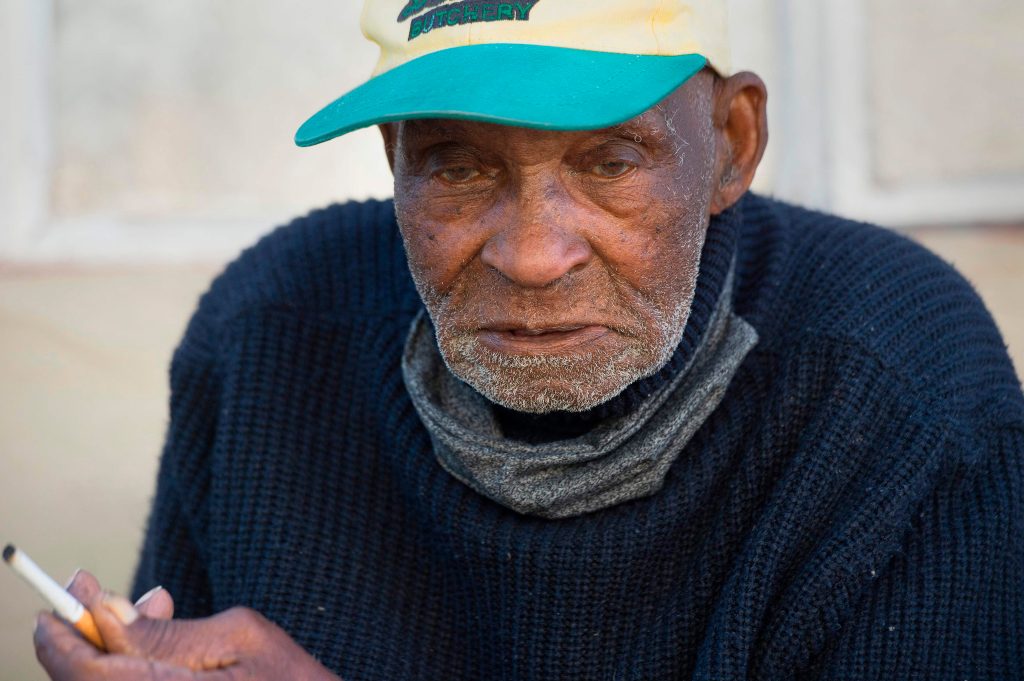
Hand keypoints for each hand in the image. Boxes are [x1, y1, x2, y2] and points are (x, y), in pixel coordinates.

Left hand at [34, 570, 339, 680]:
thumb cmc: (293, 680)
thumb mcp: (238, 637)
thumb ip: (165, 632)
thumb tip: (107, 611)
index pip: (80, 670)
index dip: (62, 631)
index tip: (65, 594)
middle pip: (85, 680)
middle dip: (91, 632)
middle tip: (105, 593)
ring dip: (113, 648)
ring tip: (157, 608)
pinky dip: (133, 668)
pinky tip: (165, 647)